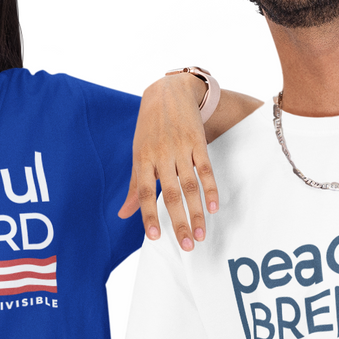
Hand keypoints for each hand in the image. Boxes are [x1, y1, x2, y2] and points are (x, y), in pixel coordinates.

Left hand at [119, 72, 219, 251]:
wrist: (168, 92)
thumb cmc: (149, 128)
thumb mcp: (137, 154)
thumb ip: (135, 187)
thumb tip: (123, 214)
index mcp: (142, 159)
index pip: (145, 193)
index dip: (149, 216)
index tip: (155, 237)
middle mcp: (161, 155)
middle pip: (171, 194)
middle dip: (179, 222)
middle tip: (187, 245)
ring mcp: (180, 149)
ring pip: (190, 186)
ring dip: (197, 212)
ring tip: (201, 234)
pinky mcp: (197, 142)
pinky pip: (206, 169)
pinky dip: (211, 188)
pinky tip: (215, 207)